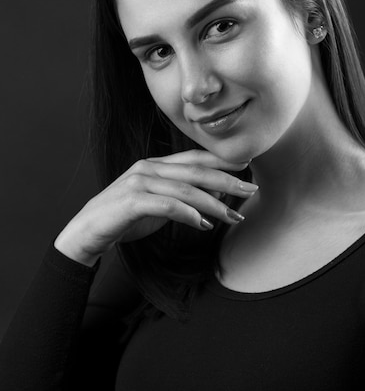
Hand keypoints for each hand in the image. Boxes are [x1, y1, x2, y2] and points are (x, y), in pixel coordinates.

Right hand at [54, 150, 257, 265]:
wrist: (87, 233)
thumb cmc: (124, 219)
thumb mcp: (158, 205)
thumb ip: (182, 197)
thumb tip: (216, 198)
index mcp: (154, 164)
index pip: (193, 157)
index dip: (221, 160)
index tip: (246, 165)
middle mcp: (148, 168)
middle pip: (195, 170)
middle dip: (227, 179)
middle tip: (251, 189)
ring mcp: (139, 182)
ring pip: (186, 189)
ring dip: (214, 204)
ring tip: (234, 216)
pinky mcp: (133, 201)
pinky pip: (168, 205)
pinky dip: (189, 214)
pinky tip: (204, 225)